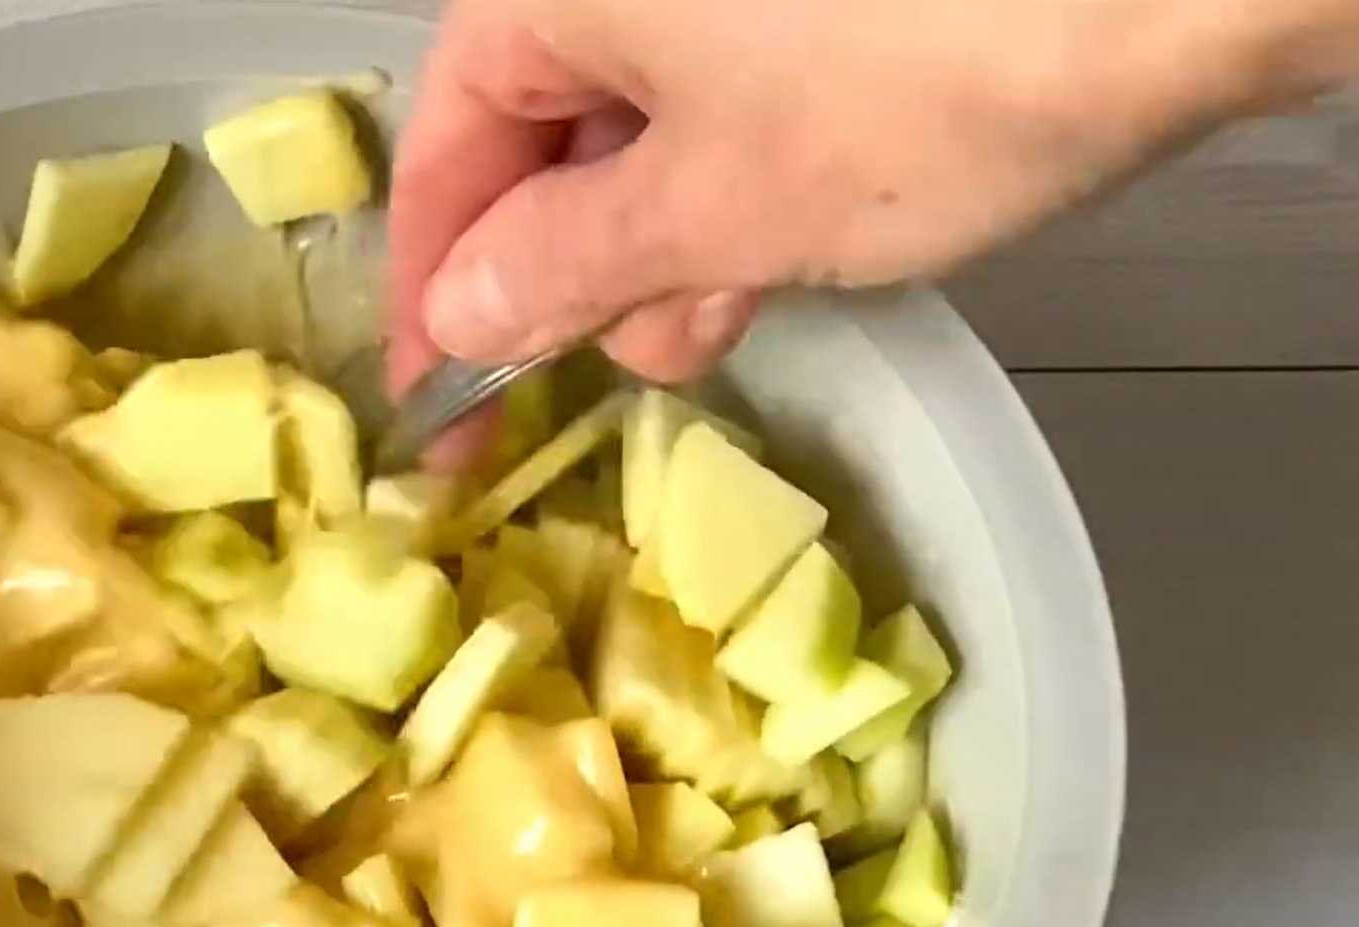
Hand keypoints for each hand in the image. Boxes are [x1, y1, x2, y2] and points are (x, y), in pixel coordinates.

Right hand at [386, 0, 1299, 388]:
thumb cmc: (921, 83)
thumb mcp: (716, 209)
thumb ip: (564, 266)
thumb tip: (463, 308)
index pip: (445, 145)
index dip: (437, 290)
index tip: (441, 410)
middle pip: (543, 124)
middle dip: (566, 266)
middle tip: (593, 385)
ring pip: (649, 114)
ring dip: (661, 238)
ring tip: (709, 328)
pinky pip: (738, 84)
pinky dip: (739, 179)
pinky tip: (779, 256)